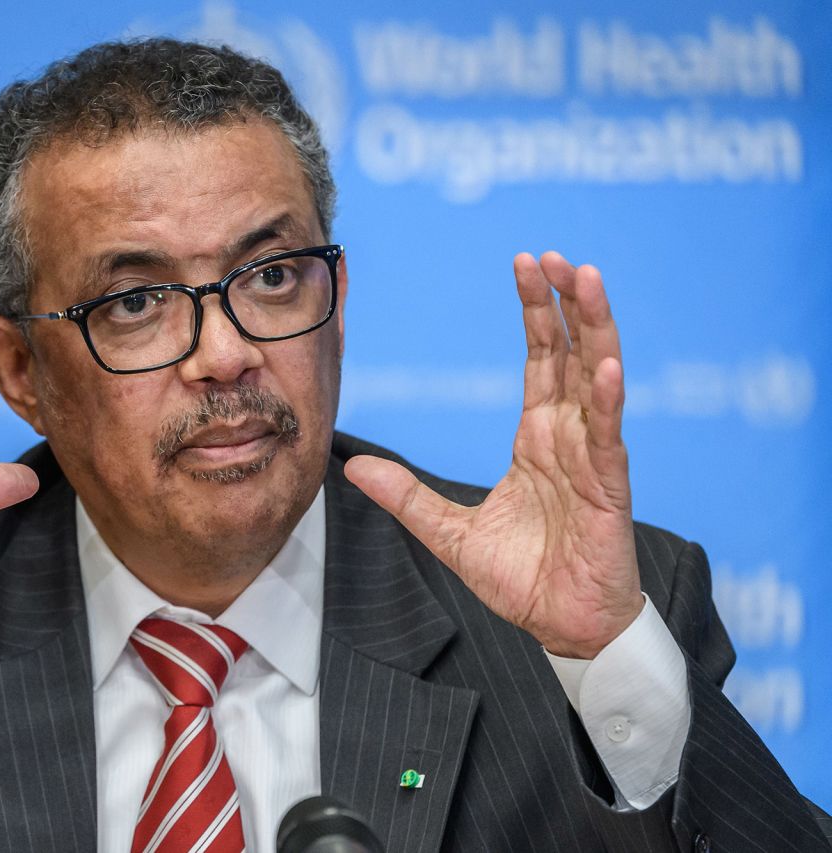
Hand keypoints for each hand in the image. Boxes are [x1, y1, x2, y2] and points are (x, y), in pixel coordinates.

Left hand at [344, 252, 641, 658]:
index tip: (526, 265)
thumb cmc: (522, 578)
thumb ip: (406, 497)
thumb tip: (353, 467)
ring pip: (598, 381)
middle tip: (555, 255)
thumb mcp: (449, 533)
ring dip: (595, 330)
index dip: (537, 313)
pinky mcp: (608, 492)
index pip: (542, 360)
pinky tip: (605, 368)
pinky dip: (607, 403)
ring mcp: (592, 460)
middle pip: (572, 355)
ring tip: (588, 279)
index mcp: (538, 439)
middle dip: (565, 303)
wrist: (562, 628)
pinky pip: (608, 439)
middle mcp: (569, 438)